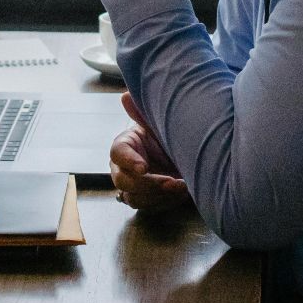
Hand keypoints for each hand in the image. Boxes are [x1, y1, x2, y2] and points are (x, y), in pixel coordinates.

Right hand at [110, 93, 192, 212]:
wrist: (185, 153)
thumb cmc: (168, 135)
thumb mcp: (158, 123)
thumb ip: (142, 112)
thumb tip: (126, 95)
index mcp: (125, 144)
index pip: (118, 153)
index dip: (128, 161)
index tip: (143, 167)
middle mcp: (122, 167)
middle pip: (122, 180)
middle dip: (147, 184)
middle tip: (171, 182)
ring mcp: (132, 185)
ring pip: (133, 197)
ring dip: (157, 196)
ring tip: (182, 187)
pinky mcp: (144, 199)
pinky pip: (147, 207)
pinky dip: (164, 202)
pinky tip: (180, 193)